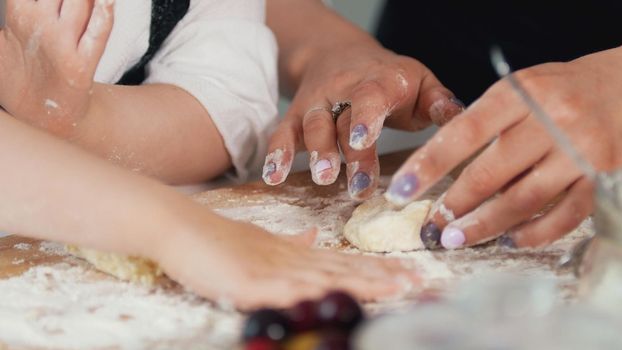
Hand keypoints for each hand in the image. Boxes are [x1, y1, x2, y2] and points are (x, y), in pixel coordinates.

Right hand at [0, 0, 112, 135]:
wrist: (41, 116)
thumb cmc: (21, 71)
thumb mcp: (1, 37)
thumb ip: (16, 5)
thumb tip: (21, 3)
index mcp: (18, 12)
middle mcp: (40, 24)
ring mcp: (61, 44)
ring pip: (79, 1)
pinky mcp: (82, 65)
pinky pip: (97, 34)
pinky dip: (104, 15)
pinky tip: (107, 0)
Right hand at [154, 211, 418, 309]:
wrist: (182, 227)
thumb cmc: (218, 239)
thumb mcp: (260, 240)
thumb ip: (290, 243)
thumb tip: (315, 237)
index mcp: (294, 253)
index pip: (343, 262)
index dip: (376, 269)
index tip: (406, 272)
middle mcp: (290, 259)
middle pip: (343, 270)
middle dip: (383, 277)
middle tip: (419, 280)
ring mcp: (271, 270)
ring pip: (325, 279)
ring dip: (363, 284)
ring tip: (398, 288)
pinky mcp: (249, 282)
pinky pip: (285, 292)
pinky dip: (313, 297)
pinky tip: (336, 300)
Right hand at [262, 41, 462, 199]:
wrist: (339, 54)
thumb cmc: (388, 77)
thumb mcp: (419, 81)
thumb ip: (439, 102)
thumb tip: (461, 120)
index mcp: (377, 82)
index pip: (369, 98)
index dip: (365, 118)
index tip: (364, 139)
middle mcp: (342, 91)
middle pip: (342, 120)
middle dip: (349, 154)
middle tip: (357, 187)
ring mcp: (316, 104)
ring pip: (312, 126)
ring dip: (315, 153)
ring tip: (322, 177)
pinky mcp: (296, 117)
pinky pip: (282, 133)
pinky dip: (276, 154)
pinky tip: (273, 177)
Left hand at [386, 48, 621, 248]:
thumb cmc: (558, 92)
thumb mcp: (517, 90)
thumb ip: (484, 122)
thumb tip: (440, 169)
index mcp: (519, 94)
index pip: (462, 133)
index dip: (427, 165)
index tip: (400, 191)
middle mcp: (550, 120)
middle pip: (491, 172)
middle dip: (454, 205)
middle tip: (431, 226)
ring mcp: (579, 151)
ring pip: (523, 199)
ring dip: (485, 225)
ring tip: (455, 238)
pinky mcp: (601, 177)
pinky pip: (564, 216)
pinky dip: (533, 233)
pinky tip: (508, 240)